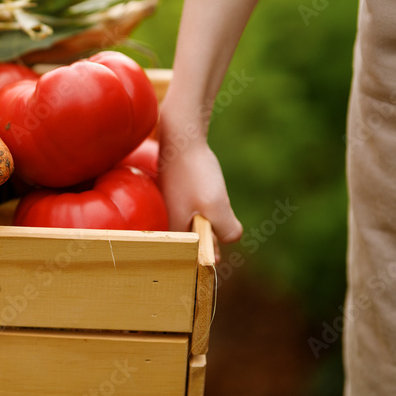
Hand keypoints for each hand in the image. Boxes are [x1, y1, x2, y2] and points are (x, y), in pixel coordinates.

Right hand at [158, 122, 241, 244]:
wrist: (181, 138)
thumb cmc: (195, 174)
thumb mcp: (217, 207)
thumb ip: (227, 231)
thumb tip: (230, 237)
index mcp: (171, 231)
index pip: (192, 256)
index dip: (208, 254)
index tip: (218, 248)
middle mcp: (165, 222)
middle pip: (195, 241)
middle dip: (211, 235)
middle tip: (215, 213)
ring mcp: (169, 207)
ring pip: (196, 224)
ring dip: (210, 218)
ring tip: (210, 196)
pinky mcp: (174, 195)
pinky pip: (193, 210)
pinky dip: (204, 205)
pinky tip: (205, 189)